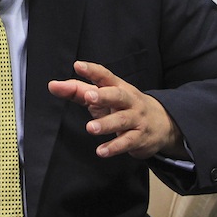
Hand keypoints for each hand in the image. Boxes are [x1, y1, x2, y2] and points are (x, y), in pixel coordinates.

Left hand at [48, 61, 184, 159]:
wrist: (163, 124)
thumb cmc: (124, 106)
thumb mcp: (103, 96)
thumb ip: (78, 90)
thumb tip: (53, 86)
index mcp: (118, 86)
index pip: (105, 76)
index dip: (92, 70)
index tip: (78, 65)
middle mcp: (129, 100)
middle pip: (117, 95)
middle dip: (104, 95)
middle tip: (89, 96)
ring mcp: (136, 119)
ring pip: (122, 120)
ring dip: (107, 124)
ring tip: (91, 128)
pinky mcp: (140, 137)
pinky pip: (127, 142)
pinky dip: (114, 147)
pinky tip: (101, 151)